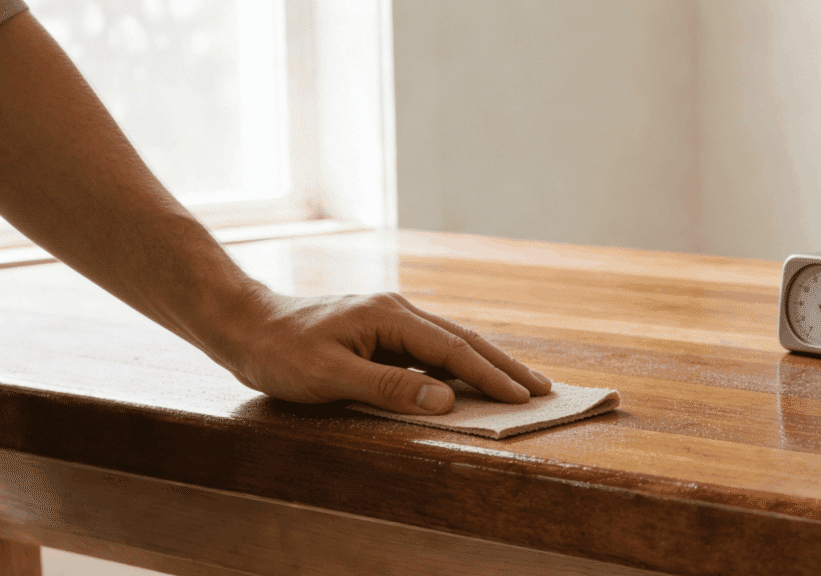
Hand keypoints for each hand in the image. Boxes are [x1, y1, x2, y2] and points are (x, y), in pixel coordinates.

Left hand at [221, 290, 551, 413]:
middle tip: (544, 388)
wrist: (246, 324)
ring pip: (450, 342)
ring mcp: (391, 318)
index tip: (524, 397)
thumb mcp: (331, 376)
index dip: (490, 375)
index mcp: (390, 316)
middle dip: (504, 365)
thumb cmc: (282, 351)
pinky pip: (430, 349)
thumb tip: (446, 400)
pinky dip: (458, 364)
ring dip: (486, 363)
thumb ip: (390, 388)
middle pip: (463, 339)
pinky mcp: (382, 330)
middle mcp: (398, 311)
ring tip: (520, 383)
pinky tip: (470, 378)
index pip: (452, 350)